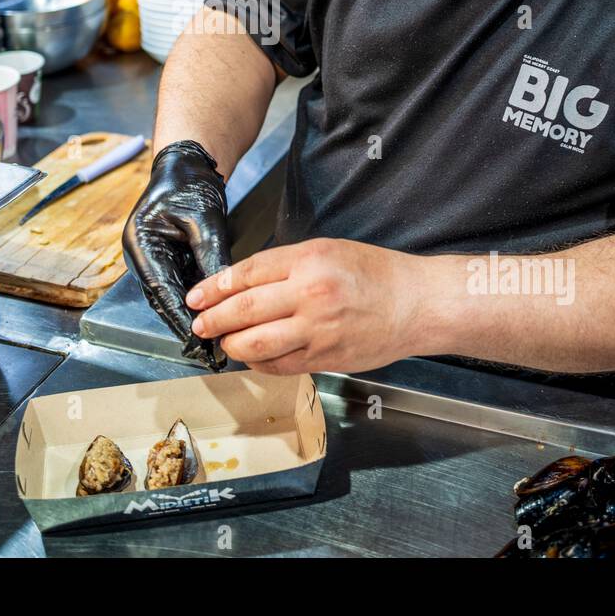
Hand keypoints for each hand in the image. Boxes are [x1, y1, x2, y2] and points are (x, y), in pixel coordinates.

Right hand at [122, 140, 231, 369]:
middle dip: (186, 325)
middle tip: (208, 353)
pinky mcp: (169, 258)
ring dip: (191, 318)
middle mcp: (144, 255)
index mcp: (141, 244)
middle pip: (164, 299)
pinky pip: (183, 286)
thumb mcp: (203, 219)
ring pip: (173, 297)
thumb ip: (210, 256)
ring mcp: (155, 258)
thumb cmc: (189, 182)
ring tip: (213, 345)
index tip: (197, 342)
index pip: (162, 290)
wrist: (188, 163)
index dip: (180, 318)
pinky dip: (197, 303)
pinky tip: (215, 319)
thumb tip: (223, 293)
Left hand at [185, 237, 421, 374]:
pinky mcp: (325, 358)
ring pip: (255, 343)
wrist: (416, 303)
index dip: (215, 287)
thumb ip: (286, 265)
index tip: (197, 296)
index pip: (247, 274)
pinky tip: (251, 356)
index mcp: (308, 260)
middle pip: (244, 309)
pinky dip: (258, 362)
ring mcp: (317, 330)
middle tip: (199, 323)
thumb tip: (242, 283)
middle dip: (213, 318)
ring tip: (222, 341)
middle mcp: (310, 294)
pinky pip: (279, 365)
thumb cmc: (374, 273)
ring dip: (231, 344)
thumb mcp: (327, 250)